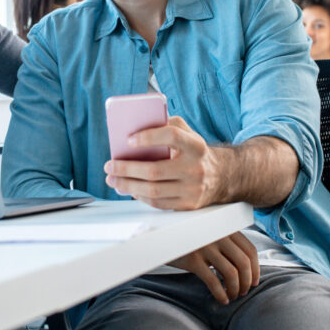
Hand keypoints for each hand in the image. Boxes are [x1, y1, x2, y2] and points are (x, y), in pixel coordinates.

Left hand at [103, 116, 225, 209]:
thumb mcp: (187, 132)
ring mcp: (192, 189)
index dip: (148, 137)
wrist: (220, 176)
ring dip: (128, 185)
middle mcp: (195, 168)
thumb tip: (135, 127)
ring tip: (112, 179)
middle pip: (155, 171)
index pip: (171, 136)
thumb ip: (165, 124)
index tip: (128, 140)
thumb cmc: (193, 151)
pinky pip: (158, 203)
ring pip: (153, 191)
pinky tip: (128, 189)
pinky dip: (139, 196)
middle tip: (109, 165)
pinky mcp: (188, 204)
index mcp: (195, 145)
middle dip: (126, 169)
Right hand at [167, 231, 259, 304]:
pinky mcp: (192, 259)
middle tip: (243, 292)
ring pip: (231, 273)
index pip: (250, 250)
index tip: (254, 281)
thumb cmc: (189, 238)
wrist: (161, 236)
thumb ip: (227, 242)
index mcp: (224, 228)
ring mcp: (205, 246)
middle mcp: (217, 235)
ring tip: (232, 296)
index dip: (256, 269)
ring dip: (235, 289)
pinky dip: (221, 294)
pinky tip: (222, 300)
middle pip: (244, 263)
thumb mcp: (210, 234)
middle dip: (247, 281)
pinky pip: (213, 281)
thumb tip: (248, 267)